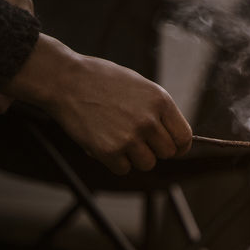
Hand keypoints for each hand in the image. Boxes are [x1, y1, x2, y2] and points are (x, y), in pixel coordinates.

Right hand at [4, 35, 192, 173]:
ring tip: (119, 139)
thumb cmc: (102, 80)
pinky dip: (115, 162)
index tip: (175, 149)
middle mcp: (149, 121)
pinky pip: (123, 169)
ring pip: (147, 163)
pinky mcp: (109, 150)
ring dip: (135, 157)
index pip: (184, 137)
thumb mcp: (141, 86)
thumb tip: (172, 134)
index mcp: (161, 101)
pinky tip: (104, 143)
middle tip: (137, 139)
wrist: (65, 80)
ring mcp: (129, 137)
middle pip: (167, 153)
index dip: (180, 146)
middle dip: (154, 149)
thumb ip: (159, 110)